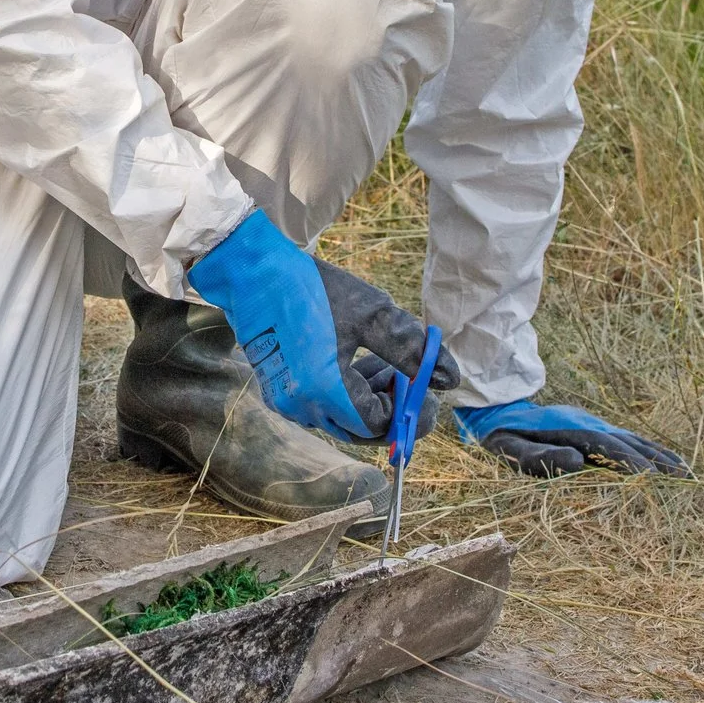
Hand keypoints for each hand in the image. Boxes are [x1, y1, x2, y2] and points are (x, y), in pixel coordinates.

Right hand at [185, 212, 458, 440]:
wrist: (253, 272)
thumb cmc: (312, 288)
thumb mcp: (371, 313)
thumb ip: (413, 350)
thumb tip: (451, 379)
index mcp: (325, 391)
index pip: (381, 424)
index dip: (409, 409)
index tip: (422, 383)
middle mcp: (302, 407)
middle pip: (362, 430)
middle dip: (391, 406)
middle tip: (405, 373)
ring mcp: (286, 403)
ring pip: (342, 419)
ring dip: (369, 398)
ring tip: (380, 361)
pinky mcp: (278, 393)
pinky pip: (321, 408)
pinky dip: (344, 393)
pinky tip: (352, 362)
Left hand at [455, 398, 688, 477]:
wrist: (497, 410)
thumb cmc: (503, 438)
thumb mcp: (512, 450)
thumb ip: (540, 457)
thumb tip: (576, 462)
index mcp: (569, 429)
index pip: (606, 447)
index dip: (630, 462)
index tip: (653, 478)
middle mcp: (586, 423)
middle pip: (627, 442)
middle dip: (655, 460)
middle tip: (685, 479)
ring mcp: (591, 424)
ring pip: (631, 439)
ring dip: (657, 455)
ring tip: (684, 472)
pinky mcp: (592, 428)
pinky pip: (625, 439)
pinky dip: (646, 449)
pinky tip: (660, 459)